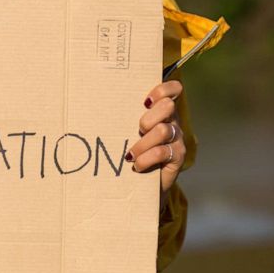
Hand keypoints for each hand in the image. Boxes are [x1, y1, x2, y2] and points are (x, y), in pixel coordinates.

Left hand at [126, 80, 183, 195]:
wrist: (142, 184)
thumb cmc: (131, 151)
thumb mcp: (128, 131)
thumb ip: (123, 116)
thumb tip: (95, 101)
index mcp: (162, 110)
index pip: (174, 88)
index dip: (162, 90)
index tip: (145, 102)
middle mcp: (173, 121)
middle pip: (168, 106)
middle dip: (148, 118)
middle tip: (137, 130)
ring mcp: (177, 138)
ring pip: (162, 130)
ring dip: (142, 143)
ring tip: (131, 155)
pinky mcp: (178, 156)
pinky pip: (161, 152)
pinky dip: (145, 159)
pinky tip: (137, 165)